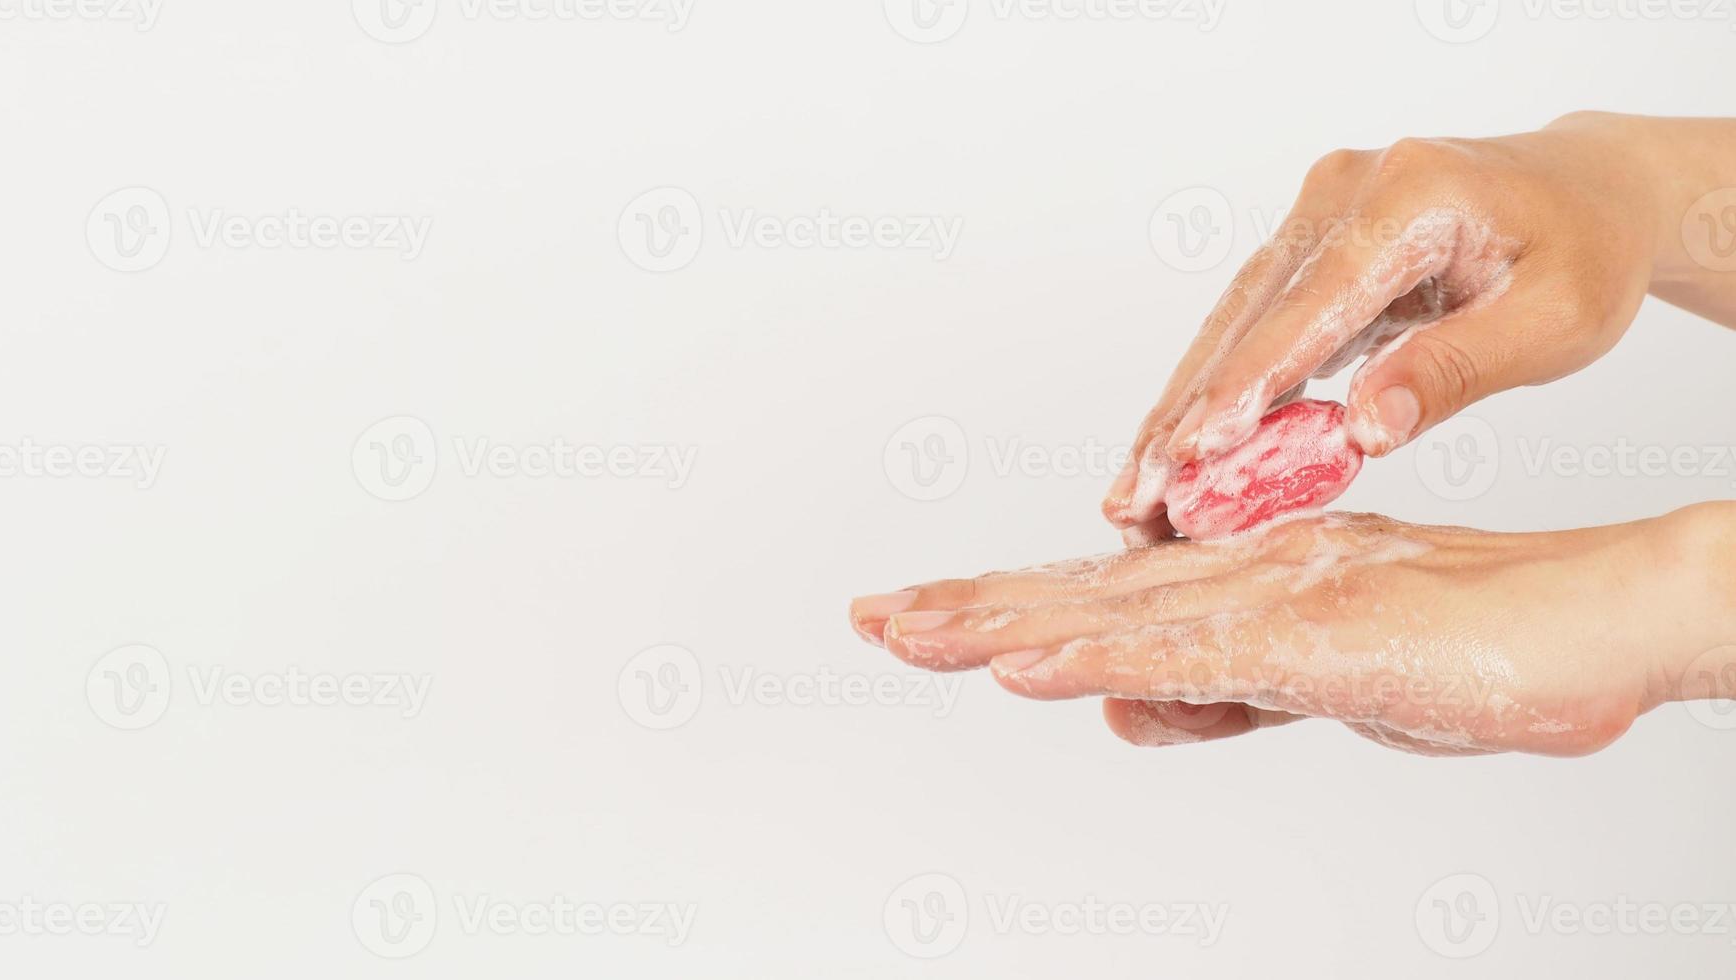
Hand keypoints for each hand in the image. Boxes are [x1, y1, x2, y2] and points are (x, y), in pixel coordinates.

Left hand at [849, 505, 1735, 756]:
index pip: (1087, 600)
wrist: (1576, 620)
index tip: (912, 614)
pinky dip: (1093, 660)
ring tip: (904, 632)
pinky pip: (1179, 656)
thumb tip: (1108, 716)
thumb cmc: (1458, 646)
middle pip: (1071, 598)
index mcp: (1226, 582)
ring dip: (998, 625)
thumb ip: (1209, 699)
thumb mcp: (1304, 687)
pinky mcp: (1299, 640)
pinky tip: (1022, 667)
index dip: (994, 607)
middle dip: (962, 609)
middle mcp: (1225, 576)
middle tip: (865, 616)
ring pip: (1103, 616)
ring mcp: (1257, 601)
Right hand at [1103, 112, 1705, 541]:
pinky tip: (1177, 451)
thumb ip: (1454, 369)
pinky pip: (1250, 326)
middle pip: (1246, 319)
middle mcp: (1343, 191)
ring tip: (1134, 494)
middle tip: (1132, 502)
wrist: (1588, 192)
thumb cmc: (1585, 253)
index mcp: (1408, 196)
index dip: (1245, 387)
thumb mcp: (1554, 320)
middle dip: (1185, 417)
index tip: (1192, 453)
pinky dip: (1214, 393)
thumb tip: (1363, 432)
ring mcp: (1315, 212)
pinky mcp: (1305, 244)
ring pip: (1231, 326)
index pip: (1309, 308)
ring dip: (1182, 412)